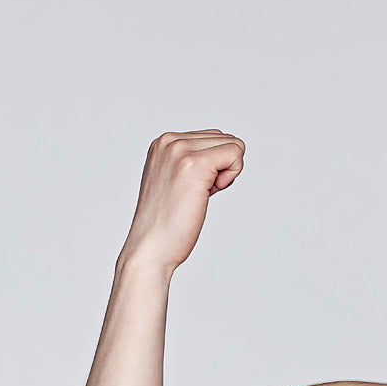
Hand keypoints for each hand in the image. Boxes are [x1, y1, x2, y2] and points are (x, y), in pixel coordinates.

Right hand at [118, 129, 245, 273]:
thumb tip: (225, 155)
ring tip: (201, 194)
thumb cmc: (165, 225)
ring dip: (227, 172)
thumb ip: (192, 164)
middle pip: (223, 138)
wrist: (151, 247)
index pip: (209, 138)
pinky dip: (233, 174)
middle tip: (200, 194)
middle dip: (222, 167)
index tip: (195, 188)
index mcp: (162, 143)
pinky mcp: (194, 164)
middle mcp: (169, 141)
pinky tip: (212, 192)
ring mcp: (180, 150)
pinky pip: (235, 153)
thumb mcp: (175, 183)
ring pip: (232, 144)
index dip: (213, 166)